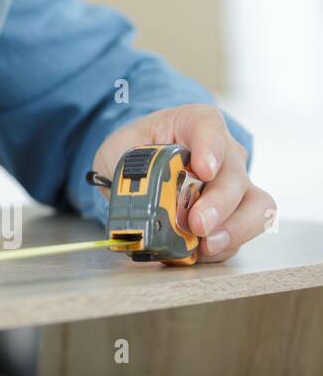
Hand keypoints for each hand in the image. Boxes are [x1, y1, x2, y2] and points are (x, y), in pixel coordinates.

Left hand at [90, 103, 274, 262]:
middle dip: (219, 203)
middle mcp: (224, 152)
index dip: (210, 148)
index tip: (203, 169)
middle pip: (234, 175)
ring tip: (207, 244)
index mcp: (194, 123)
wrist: (140, 167)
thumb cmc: (135, 149)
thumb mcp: (119, 149)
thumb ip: (127, 166)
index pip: (209, 127)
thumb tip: (137, 193)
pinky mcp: (237, 213)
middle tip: (198, 223)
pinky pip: (243, 232)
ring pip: (256, 206)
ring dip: (234, 229)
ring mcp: (236, 184)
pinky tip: (202, 252)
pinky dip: (225, 245)